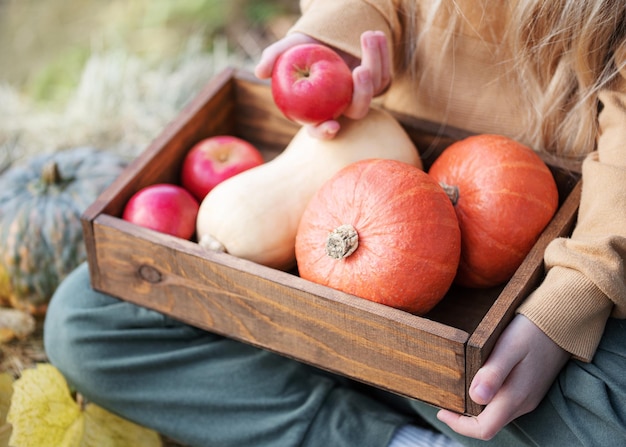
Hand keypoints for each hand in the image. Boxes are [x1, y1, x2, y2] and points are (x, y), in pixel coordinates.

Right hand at [255, 31, 390, 138]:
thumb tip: (259, 72)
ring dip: (374, 61)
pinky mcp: (377, 83)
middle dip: (362, 94)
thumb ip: (273, 58)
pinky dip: (382, 53)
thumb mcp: (286, 49)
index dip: (325, 133)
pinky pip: (385, 73)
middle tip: (359, 71)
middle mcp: (342, 108)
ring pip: (374, 88)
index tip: (333, 126)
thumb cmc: (302, 47)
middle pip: (357, 111)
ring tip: (367, 34)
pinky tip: (375, 35)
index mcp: (317, 110)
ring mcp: (361, 96)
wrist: (326, 34)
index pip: (320, 130)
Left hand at [437, 314, 569, 439]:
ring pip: (496, 414)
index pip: (485, 429)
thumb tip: (476, 397)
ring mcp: (527, 398)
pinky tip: (477, 382)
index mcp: (515, 397)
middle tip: (445, 398)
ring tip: (456, 389)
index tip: (442, 410)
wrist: (562, 322)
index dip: (460, 425)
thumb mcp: (509, 347)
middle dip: (463, 418)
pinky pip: (504, 403)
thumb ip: (493, 373)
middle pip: (489, 425)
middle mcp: (522, 403)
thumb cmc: (531, 332)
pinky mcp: (529, 389)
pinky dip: (486, 400)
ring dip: (474, 409)